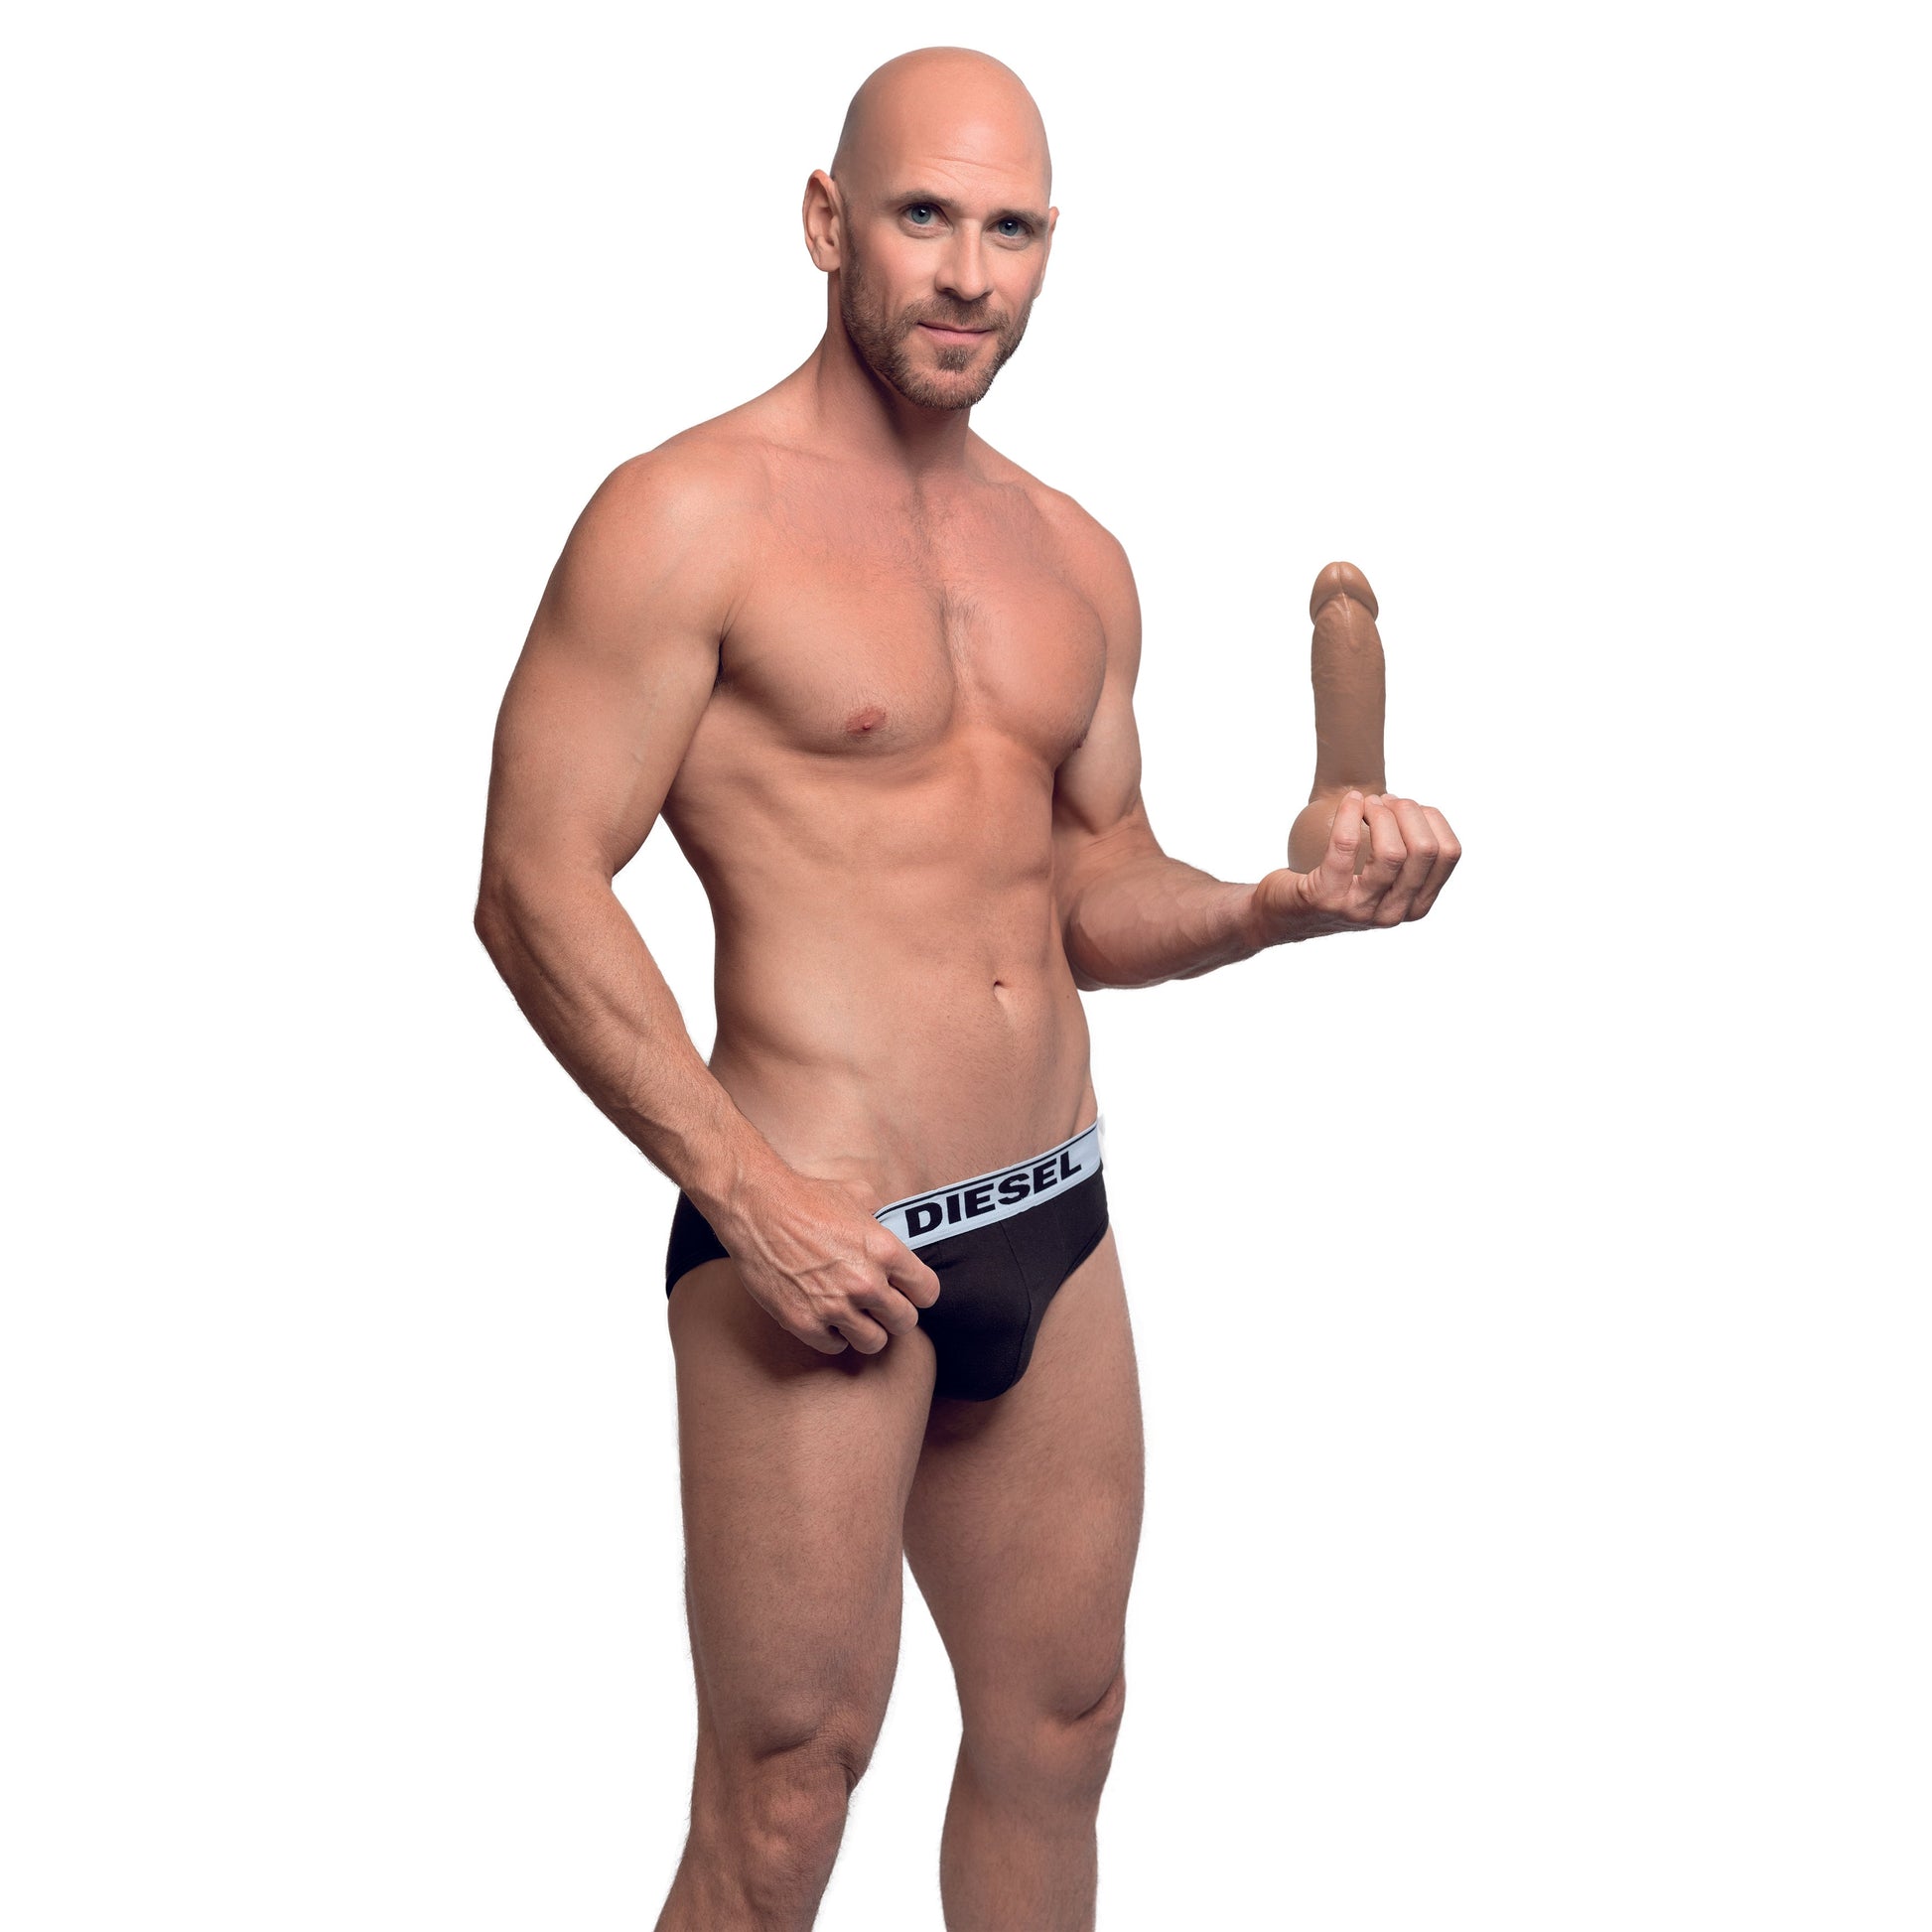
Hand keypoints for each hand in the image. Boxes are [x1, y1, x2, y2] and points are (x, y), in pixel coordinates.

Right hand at [714, 1167, 941, 1356]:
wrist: (756, 1208)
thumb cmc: (806, 1197)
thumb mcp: (858, 1194)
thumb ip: (883, 1218)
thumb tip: (894, 1231)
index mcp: (885, 1251)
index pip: (927, 1292)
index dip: (918, 1292)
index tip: (907, 1291)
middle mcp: (866, 1283)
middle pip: (904, 1322)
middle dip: (894, 1313)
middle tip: (878, 1305)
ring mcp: (835, 1306)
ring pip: (874, 1342)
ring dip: (866, 1330)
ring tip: (854, 1315)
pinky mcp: (805, 1323)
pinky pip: (835, 1345)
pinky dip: (833, 1335)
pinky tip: (825, 1316)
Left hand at [1253, 789, 1460, 940]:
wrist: (1281, 915)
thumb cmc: (1335, 884)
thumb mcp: (1380, 880)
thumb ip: (1404, 857)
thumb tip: (1416, 809)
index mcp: (1416, 905)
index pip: (1449, 854)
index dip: (1431, 819)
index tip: (1407, 808)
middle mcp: (1393, 913)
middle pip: (1425, 850)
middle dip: (1408, 812)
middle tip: (1383, 801)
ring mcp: (1361, 910)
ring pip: (1392, 852)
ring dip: (1380, 813)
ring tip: (1366, 802)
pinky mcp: (1328, 898)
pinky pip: (1346, 845)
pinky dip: (1349, 813)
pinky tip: (1349, 801)